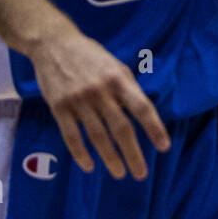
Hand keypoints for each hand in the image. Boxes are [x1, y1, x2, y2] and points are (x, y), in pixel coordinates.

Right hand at [29, 28, 169, 180]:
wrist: (54, 44)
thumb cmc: (91, 56)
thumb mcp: (116, 65)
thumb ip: (127, 89)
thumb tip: (143, 114)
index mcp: (119, 79)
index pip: (141, 107)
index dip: (154, 128)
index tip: (164, 147)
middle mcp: (100, 91)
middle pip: (120, 127)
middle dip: (132, 153)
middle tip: (141, 173)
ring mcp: (79, 100)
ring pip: (97, 136)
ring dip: (110, 158)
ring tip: (119, 173)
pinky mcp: (59, 107)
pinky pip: (71, 136)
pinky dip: (80, 153)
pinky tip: (89, 166)